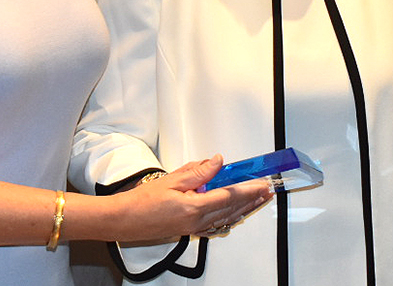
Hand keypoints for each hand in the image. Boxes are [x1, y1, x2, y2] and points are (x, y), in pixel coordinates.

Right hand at [123, 155, 271, 242]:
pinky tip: (236, 215)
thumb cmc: (143, 201)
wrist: (126, 220)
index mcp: (194, 207)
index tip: (260, 183)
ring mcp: (194, 228)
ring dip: (245, 209)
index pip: (228, 196)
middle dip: (252, 199)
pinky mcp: (190, 230)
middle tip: (266, 190)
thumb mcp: (172, 179)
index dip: (247, 189)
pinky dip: (230, 218)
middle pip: (232, 209)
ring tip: (258, 200)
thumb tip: (217, 162)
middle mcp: (197, 221)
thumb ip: (198, 171)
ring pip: (227, 219)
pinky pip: (216, 226)